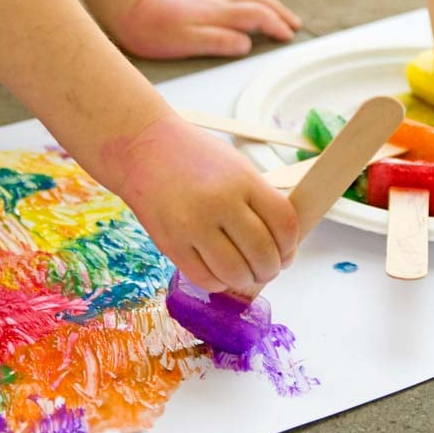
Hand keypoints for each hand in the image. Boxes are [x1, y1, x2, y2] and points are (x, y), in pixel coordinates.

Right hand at [108, 114, 298, 292]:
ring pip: (236, 273)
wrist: (142, 150)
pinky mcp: (171, 245)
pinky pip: (206, 279)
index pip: (284, 224)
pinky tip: (220, 272)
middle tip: (267, 269)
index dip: (291, 246)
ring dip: (247, 280)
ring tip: (245, 273)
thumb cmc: (194, 157)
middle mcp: (220, 203)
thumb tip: (281, 246)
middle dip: (271, 269)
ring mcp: (193, 226)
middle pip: (263, 254)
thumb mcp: (237, 167)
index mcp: (243, 180)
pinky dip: (220, 283)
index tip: (286, 253)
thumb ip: (259, 201)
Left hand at [110, 0, 300, 59]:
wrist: (126, 6)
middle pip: (256, 1)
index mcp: (218, 14)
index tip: (288, 37)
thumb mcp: (186, 43)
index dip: (275, 26)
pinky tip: (238, 0)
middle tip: (293, 24)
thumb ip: (219, 42)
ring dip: (265, 2)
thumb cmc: (153, 30)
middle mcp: (216, 2)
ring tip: (276, 11)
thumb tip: (246, 45)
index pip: (257, 16)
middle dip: (278, 12)